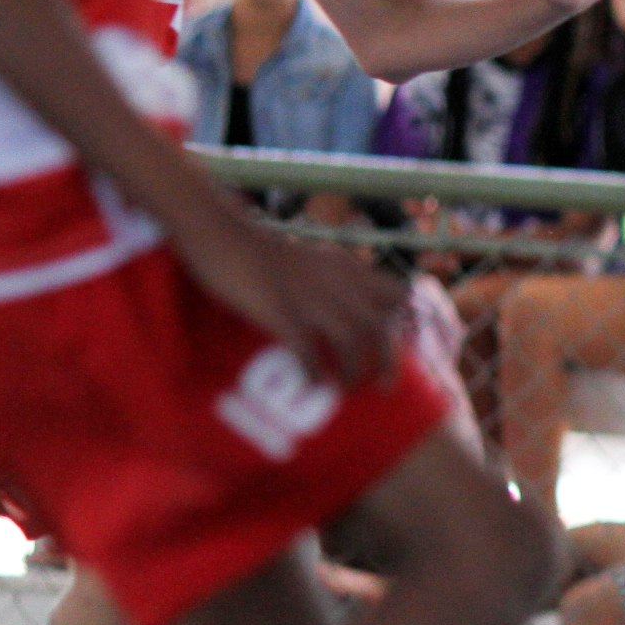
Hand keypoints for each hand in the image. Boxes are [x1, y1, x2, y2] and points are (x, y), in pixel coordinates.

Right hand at [175, 203, 408, 388]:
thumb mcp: (316, 257)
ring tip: (346, 389)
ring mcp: (309, 297)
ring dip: (352, 371)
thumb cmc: (264, 250)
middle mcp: (336, 282)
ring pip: (350, 342)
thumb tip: (352, 308)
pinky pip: (306, 350)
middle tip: (385, 385)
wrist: (224, 235)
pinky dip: (313, 371)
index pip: (397, 292)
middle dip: (387, 360)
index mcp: (348, 267)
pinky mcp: (279, 312)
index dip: (401, 320)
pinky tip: (312, 382)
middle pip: (378, 326)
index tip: (396, 342)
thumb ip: (338, 278)